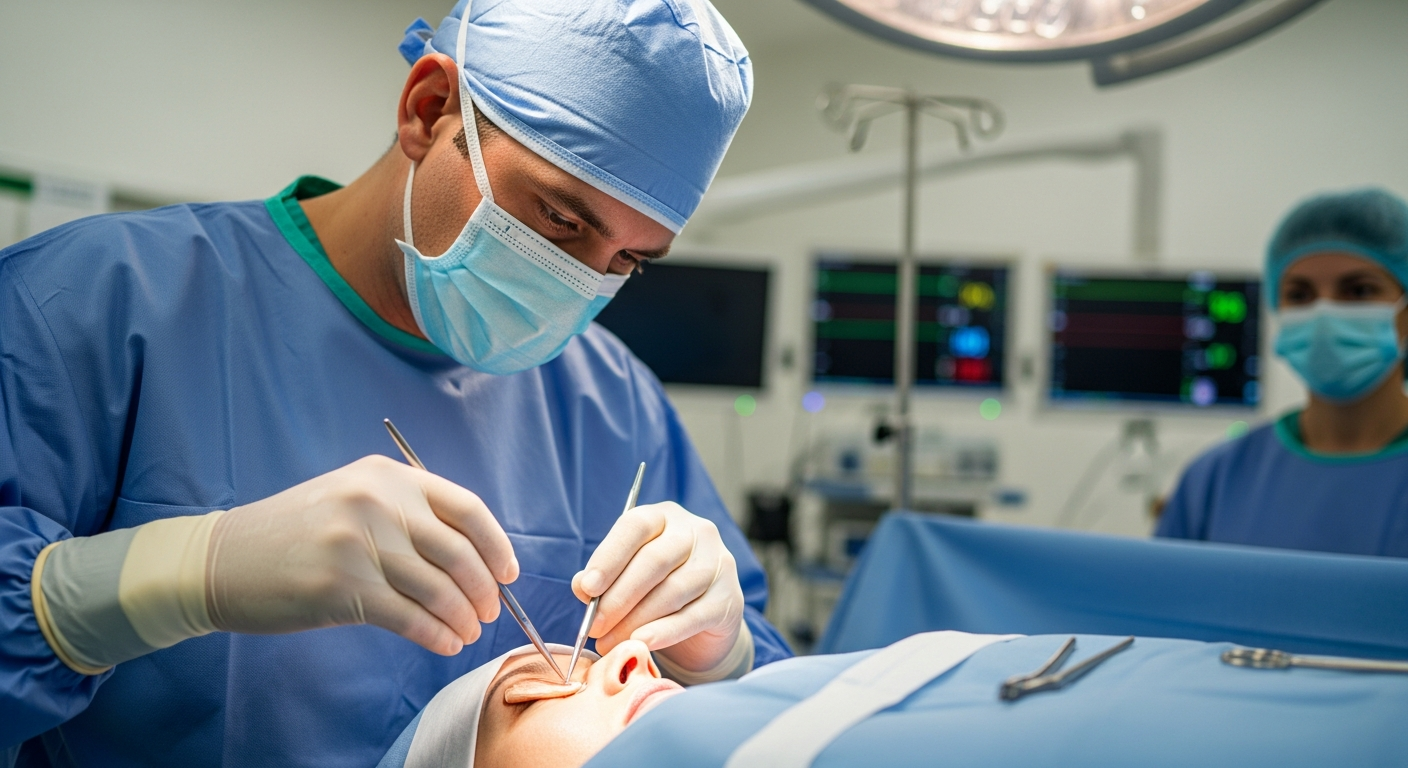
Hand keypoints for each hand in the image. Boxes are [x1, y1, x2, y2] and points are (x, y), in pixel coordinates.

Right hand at [207, 455, 516, 654]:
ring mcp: (358, 544)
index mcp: (388, 475)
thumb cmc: (297, 533)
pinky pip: (409, 618)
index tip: (508, 572)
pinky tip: (443, 643)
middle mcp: (378, 503)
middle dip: (484, 590)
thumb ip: (409, 515)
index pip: (467, 508)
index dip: (497, 545)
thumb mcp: (354, 497)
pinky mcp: (340, 588)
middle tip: (488, 611)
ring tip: (466, 632)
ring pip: (437, 590)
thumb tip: (475, 559)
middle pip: (459, 553)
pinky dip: (435, 635)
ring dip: (462, 618)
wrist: (222, 558)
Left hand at [572, 502, 744, 673]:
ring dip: (635, 620)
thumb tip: (582, 586)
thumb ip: (603, 579)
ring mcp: (718, 563)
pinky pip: (693, 616)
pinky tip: (642, 642)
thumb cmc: (657, 588)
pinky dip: (665, 632)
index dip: (609, 557)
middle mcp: (696, 532)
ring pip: (673, 591)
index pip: (635, 526)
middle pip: (654, 561)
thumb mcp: (627, 576)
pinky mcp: (730, 597)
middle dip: (619, 597)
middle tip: (594, 627)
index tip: (587, 588)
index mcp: (665, 517)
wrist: (705, 617)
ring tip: (609, 642)